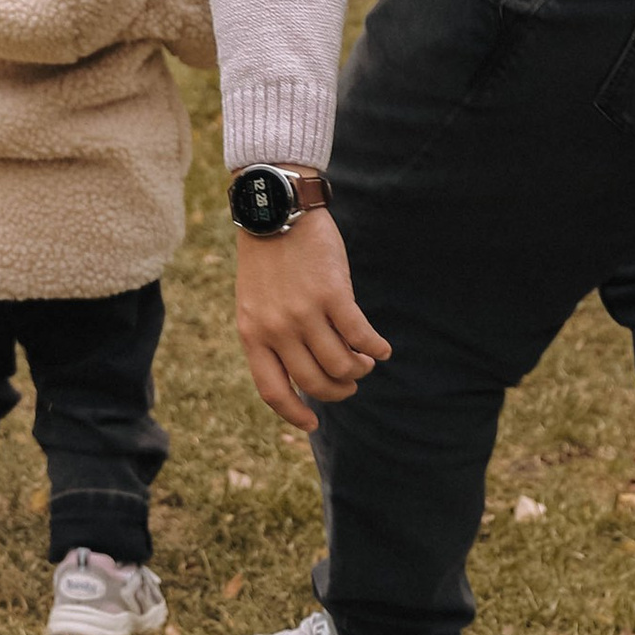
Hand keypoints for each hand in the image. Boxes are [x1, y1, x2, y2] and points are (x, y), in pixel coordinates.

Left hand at [234, 213, 390, 431]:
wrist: (276, 211)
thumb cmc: (267, 258)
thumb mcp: (254, 302)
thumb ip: (270, 335)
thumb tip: (298, 374)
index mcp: (253, 334)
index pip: (272, 391)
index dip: (294, 413)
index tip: (313, 423)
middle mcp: (277, 329)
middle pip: (315, 382)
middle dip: (338, 390)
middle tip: (349, 383)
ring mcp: (305, 313)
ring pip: (342, 364)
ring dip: (359, 369)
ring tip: (364, 362)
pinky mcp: (333, 294)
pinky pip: (360, 337)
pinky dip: (375, 349)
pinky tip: (382, 350)